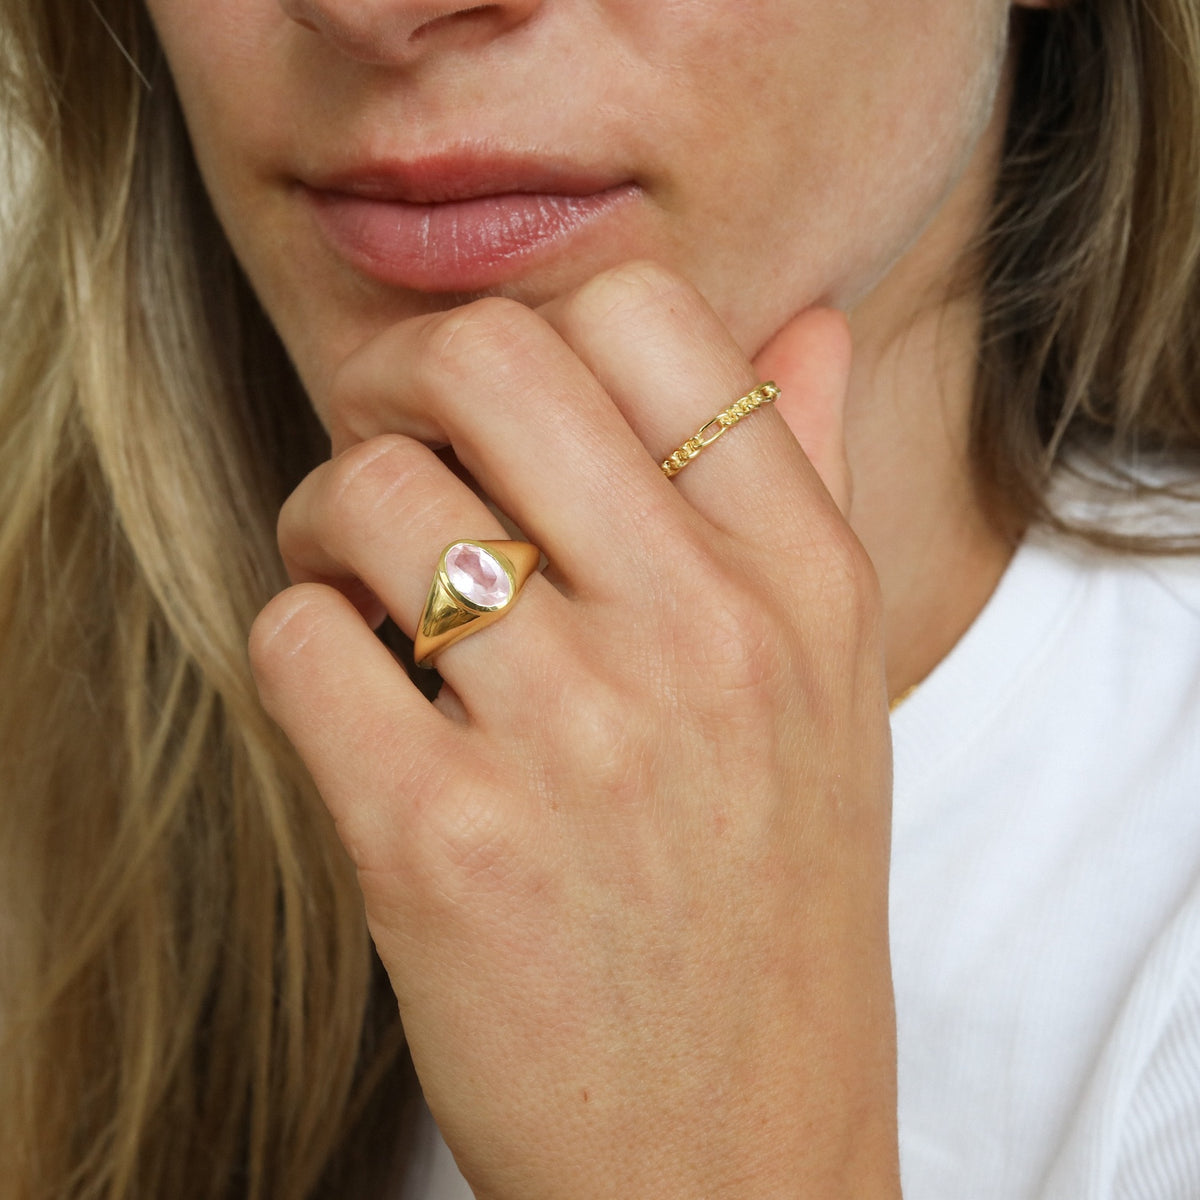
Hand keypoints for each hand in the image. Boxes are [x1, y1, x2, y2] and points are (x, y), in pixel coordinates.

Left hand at [249, 262, 899, 1198]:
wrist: (733, 1147)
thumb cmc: (772, 898)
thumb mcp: (836, 680)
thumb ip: (811, 479)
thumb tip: (802, 324)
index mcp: (805, 576)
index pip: (645, 311)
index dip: (532, 323)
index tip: (495, 402)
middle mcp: (705, 634)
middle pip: (483, 358)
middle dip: (394, 382)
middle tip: (391, 452)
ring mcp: (574, 738)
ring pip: (364, 493)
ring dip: (323, 521)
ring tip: (364, 591)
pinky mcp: (443, 845)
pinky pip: (298, 639)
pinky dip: (296, 645)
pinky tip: (352, 698)